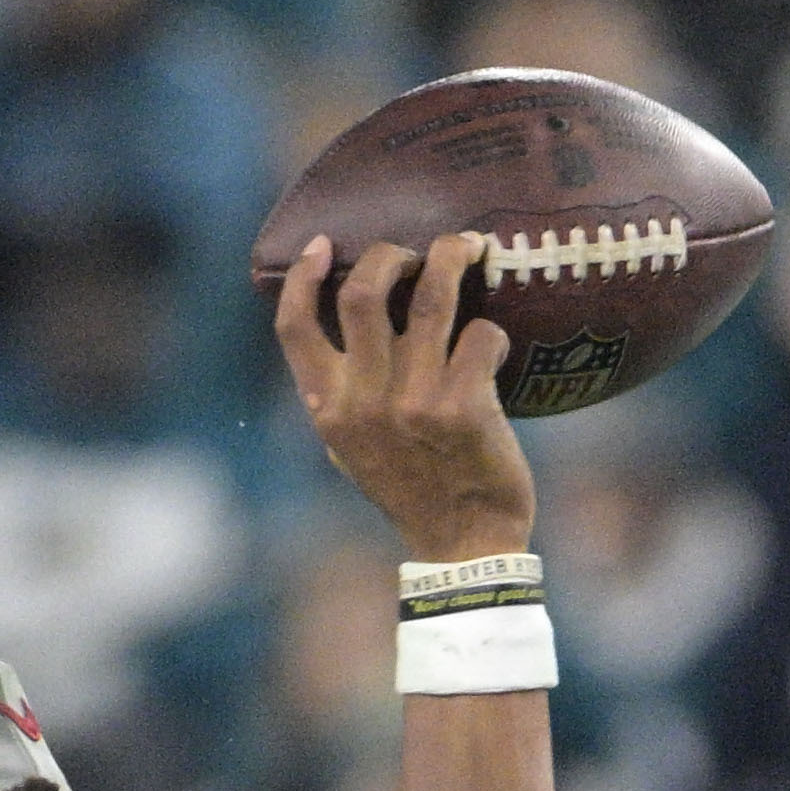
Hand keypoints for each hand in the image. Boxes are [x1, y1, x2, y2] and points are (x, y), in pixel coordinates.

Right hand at [274, 233, 537, 565]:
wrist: (461, 544)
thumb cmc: (410, 488)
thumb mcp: (351, 448)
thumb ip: (340, 393)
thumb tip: (341, 325)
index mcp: (327, 408)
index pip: (294, 327)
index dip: (302, 277)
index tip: (323, 246)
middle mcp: (363, 401)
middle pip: (363, 292)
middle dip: (390, 254)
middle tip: (415, 252)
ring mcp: (413, 402)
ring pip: (430, 297)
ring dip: (450, 258)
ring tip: (466, 249)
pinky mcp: (464, 407)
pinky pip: (481, 334)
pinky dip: (491, 331)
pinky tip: (495, 347)